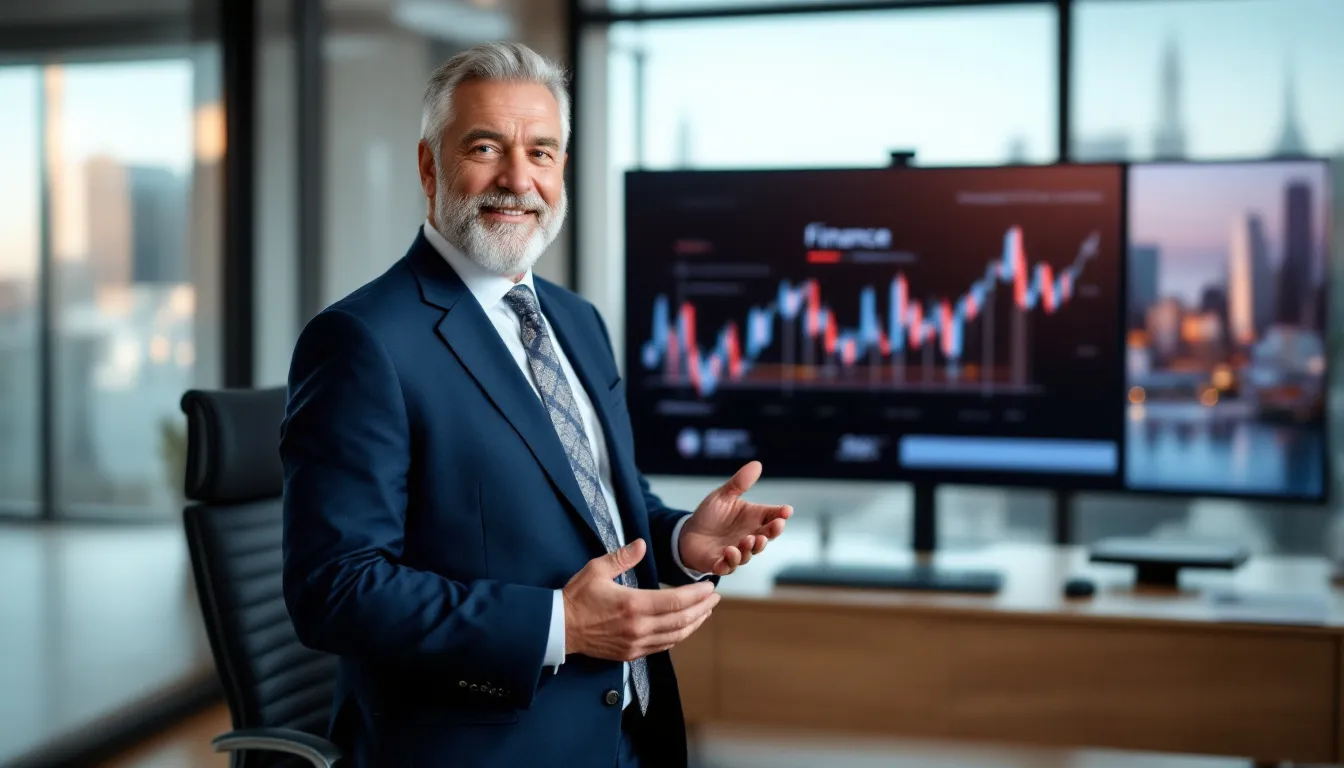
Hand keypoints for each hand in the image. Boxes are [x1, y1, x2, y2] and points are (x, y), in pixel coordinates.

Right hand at [562, 538, 719, 661]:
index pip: (676, 601)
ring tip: (706, 612)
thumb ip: (622, 557)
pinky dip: (678, 636)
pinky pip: (663, 647)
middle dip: (703, 608)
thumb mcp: (596, 569)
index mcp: (633, 604)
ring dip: (694, 624)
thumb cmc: (576, 597)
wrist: (559, 628)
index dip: (697, 594)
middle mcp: (638, 627)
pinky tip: (684, 628)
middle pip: (682, 620)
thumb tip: (642, 544)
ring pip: (676, 636)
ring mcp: (635, 643)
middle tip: (715, 598)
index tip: (710, 587)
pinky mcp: (631, 653)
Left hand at [679, 461, 791, 575]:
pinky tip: (729, 552)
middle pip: (766, 537)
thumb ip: (739, 483)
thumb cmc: (711, 515)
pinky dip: (729, 561)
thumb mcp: (723, 496)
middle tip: (776, 526)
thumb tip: (757, 464)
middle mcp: (749, 537)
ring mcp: (736, 552)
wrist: (688, 533)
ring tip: (749, 539)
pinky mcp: (720, 563)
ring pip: (748, 554)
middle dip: (772, 533)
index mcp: (753, 520)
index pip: (772, 517)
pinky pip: (727, 566)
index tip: (786, 511)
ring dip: (751, 548)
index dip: (781, 515)